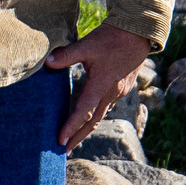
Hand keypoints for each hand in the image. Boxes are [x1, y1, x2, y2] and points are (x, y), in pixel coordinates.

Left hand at [44, 21, 156, 148]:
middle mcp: (112, 93)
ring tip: (73, 138)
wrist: (138, 33)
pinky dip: (95, 116)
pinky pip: (106, 107)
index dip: (71, 127)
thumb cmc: (112, 38)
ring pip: (101, 115)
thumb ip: (67, 55)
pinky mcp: (122, 88)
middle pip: (93, 122)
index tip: (59, 140)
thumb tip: (47, 62)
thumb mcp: (87, 44)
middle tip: (64, 151)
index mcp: (102, 85)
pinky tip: (88, 118)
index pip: (84, 113)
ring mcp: (119, 92)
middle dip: (78, 137)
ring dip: (87, 128)